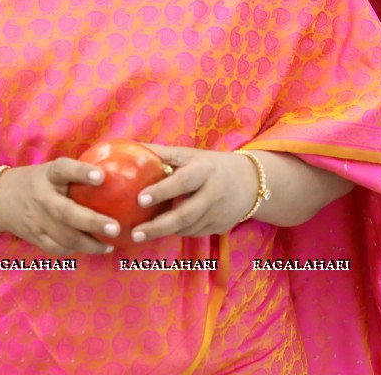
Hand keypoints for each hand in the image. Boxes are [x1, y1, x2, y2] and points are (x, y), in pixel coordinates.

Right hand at [0, 160, 119, 255]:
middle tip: (115, 227)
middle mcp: (41, 197)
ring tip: (110, 244)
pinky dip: (76, 250)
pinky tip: (93, 248)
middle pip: (66, 212)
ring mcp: (37, 220)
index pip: (64, 169)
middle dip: (92, 222)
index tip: (101, 176)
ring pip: (65, 237)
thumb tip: (118, 174)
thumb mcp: (51, 170)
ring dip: (90, 243)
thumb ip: (76, 175)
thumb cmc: (39, 181)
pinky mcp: (34, 236)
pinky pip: (57, 248)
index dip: (82, 172)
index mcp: (48, 175)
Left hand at [128, 144, 255, 242]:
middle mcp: (214, 193)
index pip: (182, 182)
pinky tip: (167, 228)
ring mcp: (219, 213)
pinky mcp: (221, 227)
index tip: (140, 199)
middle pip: (185, 214)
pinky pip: (194, 233)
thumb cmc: (209, 165)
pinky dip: (179, 232)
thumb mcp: (190, 154)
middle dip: (158, 226)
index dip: (162, 191)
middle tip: (136, 233)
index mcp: (204, 171)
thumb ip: (162, 154)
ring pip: (187, 228)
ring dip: (165, 230)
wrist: (250, 181)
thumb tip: (131, 148)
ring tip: (143, 232)